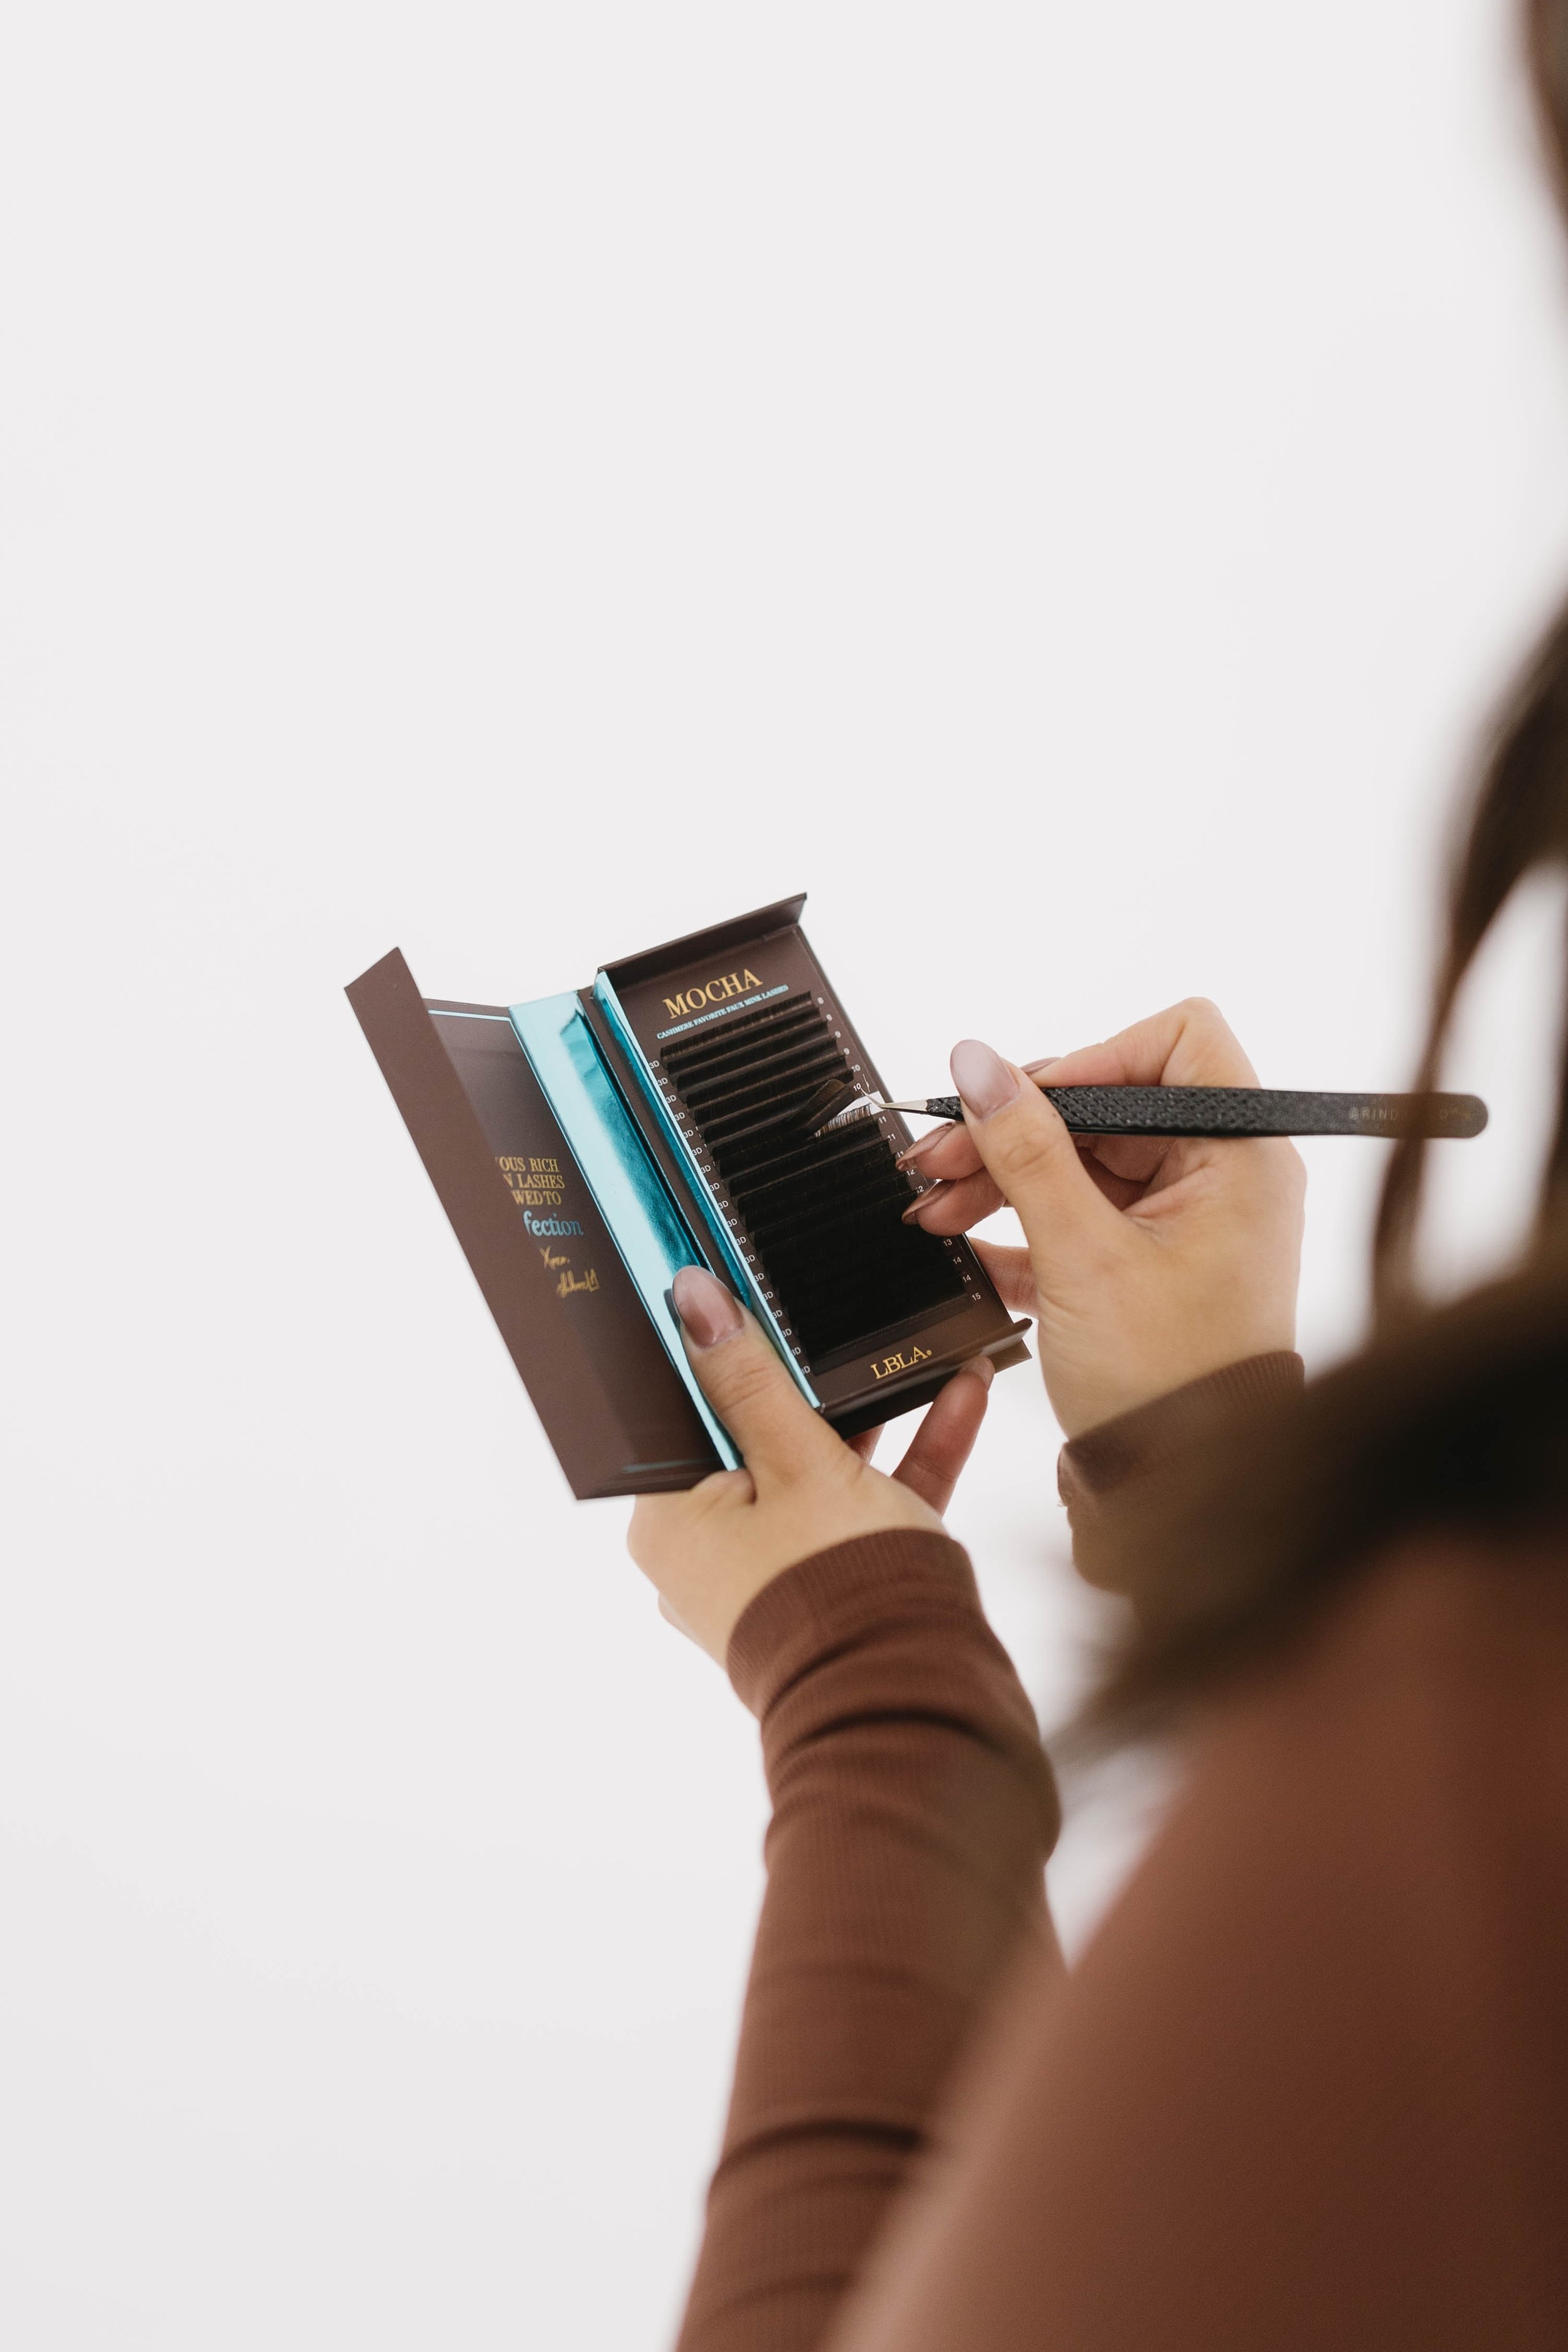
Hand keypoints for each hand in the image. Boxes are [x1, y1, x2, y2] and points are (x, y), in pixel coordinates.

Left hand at [627, 1265, 992, 1662]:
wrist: (912, 1698)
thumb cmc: (836, 1589)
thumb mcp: (797, 1459)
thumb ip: (751, 1377)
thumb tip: (694, 1302)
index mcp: (674, 1524)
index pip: (689, 1420)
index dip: (727, 1359)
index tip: (757, 1307)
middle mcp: (716, 1554)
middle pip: (760, 1443)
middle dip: (814, 1388)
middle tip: (836, 1322)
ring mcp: (781, 1572)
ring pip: (825, 1473)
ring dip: (877, 1416)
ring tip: (911, 1348)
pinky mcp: (843, 1587)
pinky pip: (868, 1507)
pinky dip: (907, 1460)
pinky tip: (959, 1395)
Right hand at [899, 1000, 1304, 1437]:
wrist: (1177, 1492)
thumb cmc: (1164, 1385)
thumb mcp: (1081, 1256)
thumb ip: (1026, 1152)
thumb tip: (978, 1063)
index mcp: (1240, 1159)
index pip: (1177, 1042)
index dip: (1093, 1059)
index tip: (1023, 1102)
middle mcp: (1221, 1178)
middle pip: (1108, 1105)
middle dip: (1016, 1129)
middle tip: (937, 1157)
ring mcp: (1183, 1221)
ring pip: (1080, 1160)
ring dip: (1002, 1177)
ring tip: (933, 1208)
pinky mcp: (1146, 1262)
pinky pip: (1077, 1212)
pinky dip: (1021, 1224)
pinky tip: (965, 1245)